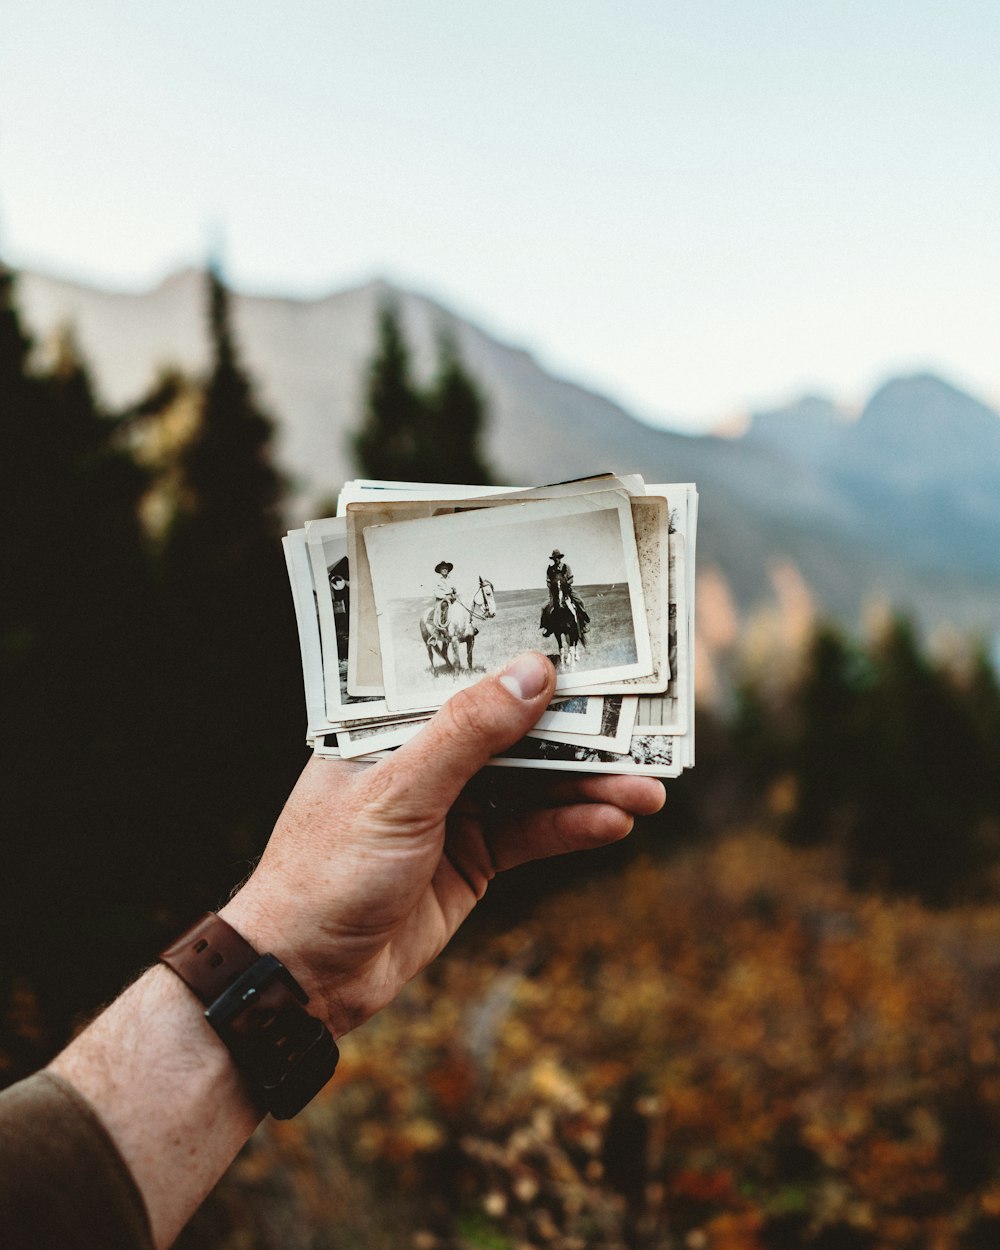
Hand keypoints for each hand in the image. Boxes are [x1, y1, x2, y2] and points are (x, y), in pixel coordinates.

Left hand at [222, 652, 664, 1036]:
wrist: (302, 981)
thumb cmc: (326, 871)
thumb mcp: (398, 793)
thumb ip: (467, 733)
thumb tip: (532, 671)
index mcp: (388, 724)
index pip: (465, 676)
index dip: (525, 661)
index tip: (591, 647)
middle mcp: (423, 759)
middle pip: (513, 733)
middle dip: (577, 735)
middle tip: (641, 731)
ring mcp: (450, 809)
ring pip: (532, 786)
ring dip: (589, 788)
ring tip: (647, 791)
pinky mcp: (470, 859)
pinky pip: (530, 835)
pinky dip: (570, 828)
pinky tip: (613, 824)